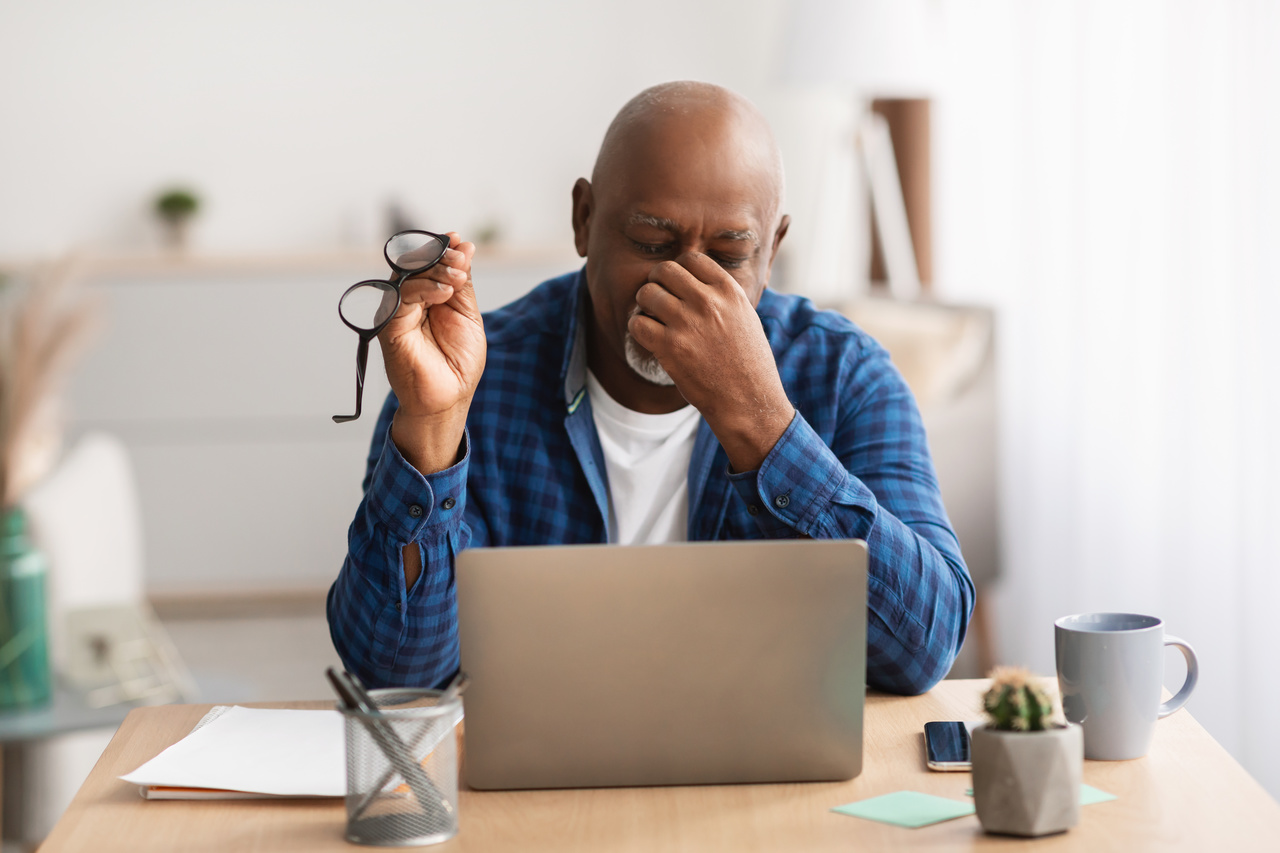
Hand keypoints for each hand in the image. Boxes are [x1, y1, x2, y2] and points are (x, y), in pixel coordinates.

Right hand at [378, 232, 484, 473]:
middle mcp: (408, 300)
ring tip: (458, 276)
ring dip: (435, 269)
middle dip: (441, 256)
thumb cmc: (458, 362)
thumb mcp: (468, 314)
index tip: (460, 242)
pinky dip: (425, 288)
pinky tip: (445, 292)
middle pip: (416, 263)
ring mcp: (397, 311)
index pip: (429, 261)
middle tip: (461, 258)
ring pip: (408, 274)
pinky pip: (402, 296)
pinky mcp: (389, 324)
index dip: (443, 248)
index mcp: (427, 295)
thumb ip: (463, 283)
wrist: (449, 396)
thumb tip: (464, 246)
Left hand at [628, 252, 793, 471]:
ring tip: (654, 320)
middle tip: (659, 300)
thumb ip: (723, 297)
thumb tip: (698, 282)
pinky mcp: (670, 347)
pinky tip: (649, 338)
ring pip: (647, 293)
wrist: (748, 400)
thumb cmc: (749, 363)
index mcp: (729, 291)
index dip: (680, 271)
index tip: (678, 287)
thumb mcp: (746, 318)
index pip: (692, 259)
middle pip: (665, 270)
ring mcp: (687, 323)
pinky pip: (638, 323)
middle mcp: (707, 302)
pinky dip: (638, 329)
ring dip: (645, 305)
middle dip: (657, 283)